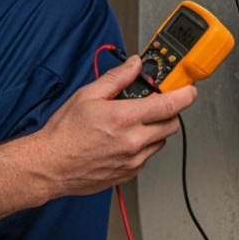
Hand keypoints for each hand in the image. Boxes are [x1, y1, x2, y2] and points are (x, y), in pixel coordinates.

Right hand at [30, 55, 196, 196]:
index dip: (185, 94)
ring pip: (161, 142)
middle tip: (155, 104)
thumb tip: (133, 65)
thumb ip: (117, 78)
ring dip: (156, 130)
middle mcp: (134, 141)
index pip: (170, 105)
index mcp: (125, 118)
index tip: (189, 89)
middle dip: (169, 112)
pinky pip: (147, 157)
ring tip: (134, 123)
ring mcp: (133, 160)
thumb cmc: (64, 134)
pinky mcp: (128, 173)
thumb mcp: (88, 95)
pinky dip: (143, 146)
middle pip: (172, 124)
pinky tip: (125, 140)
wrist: (50, 166)